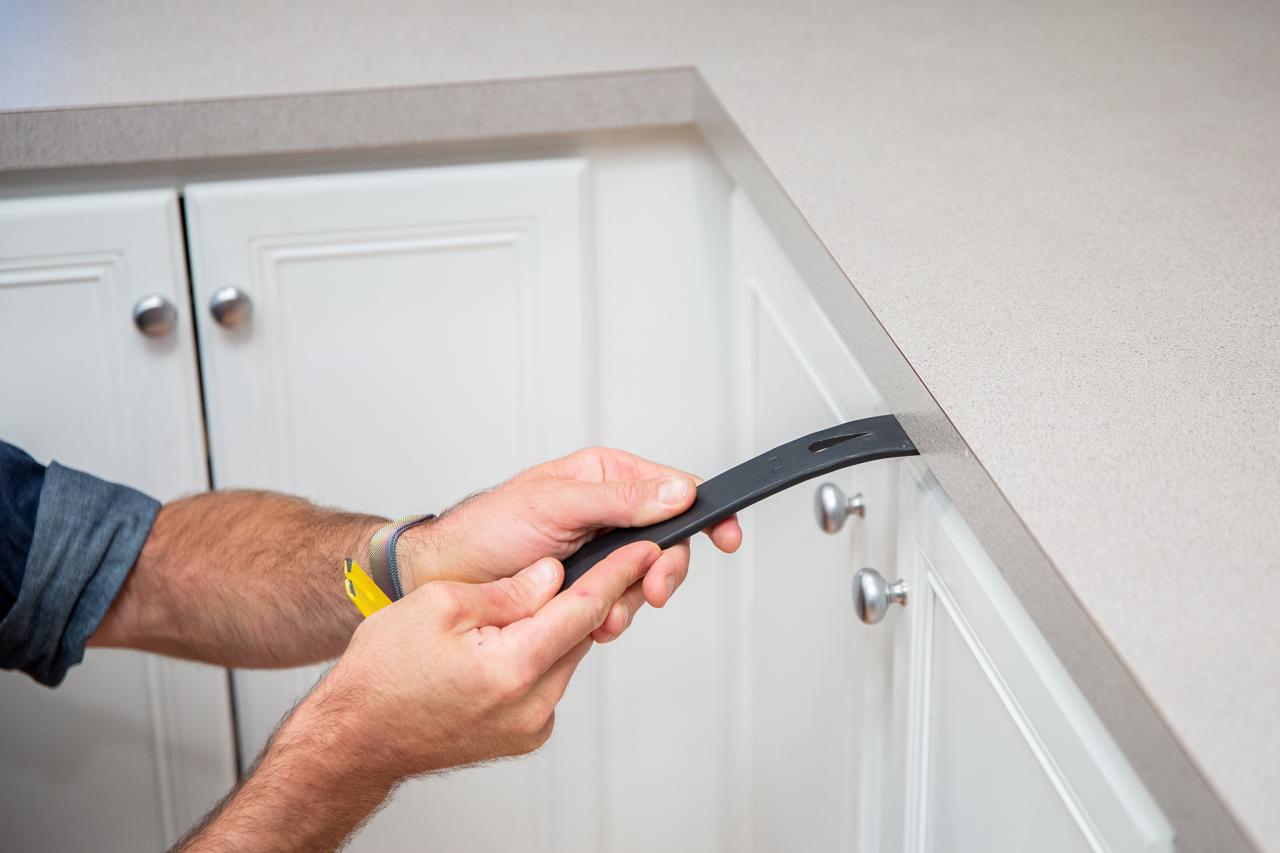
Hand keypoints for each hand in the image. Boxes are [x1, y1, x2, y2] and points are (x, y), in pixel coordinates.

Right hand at [322, 542, 661, 777]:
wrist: (354, 738)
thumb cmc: (382, 672)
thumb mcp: (440, 606)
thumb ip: (509, 590)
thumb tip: (554, 574)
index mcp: (513, 666)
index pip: (584, 607)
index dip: (617, 571)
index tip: (645, 546)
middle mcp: (532, 704)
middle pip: (579, 632)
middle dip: (587, 595)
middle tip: (589, 558)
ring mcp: (530, 726)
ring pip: (564, 656)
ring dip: (558, 626)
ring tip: (527, 601)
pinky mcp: (524, 736)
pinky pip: (549, 681)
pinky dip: (542, 655)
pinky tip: (511, 640)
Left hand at [397, 448, 741, 642]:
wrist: (448, 580)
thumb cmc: (487, 530)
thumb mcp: (555, 505)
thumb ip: (620, 500)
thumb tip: (677, 492)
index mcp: (605, 477)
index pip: (674, 488)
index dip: (705, 512)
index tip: (726, 537)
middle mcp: (609, 512)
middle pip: (669, 541)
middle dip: (662, 571)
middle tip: (650, 591)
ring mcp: (600, 553)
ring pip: (647, 579)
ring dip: (631, 600)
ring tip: (603, 613)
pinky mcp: (589, 587)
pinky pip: (622, 604)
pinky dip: (612, 618)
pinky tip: (592, 624)